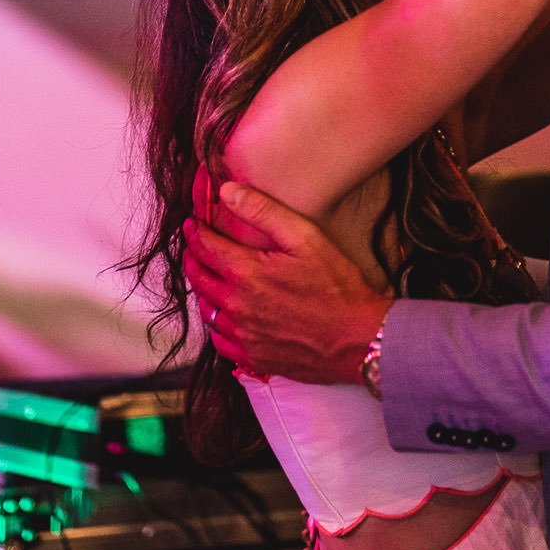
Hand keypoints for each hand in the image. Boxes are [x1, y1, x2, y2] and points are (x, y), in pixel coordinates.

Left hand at [183, 180, 392, 385]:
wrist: (358, 339)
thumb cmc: (338, 288)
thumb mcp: (305, 238)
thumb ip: (264, 212)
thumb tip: (227, 191)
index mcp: (246, 274)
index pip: (206, 247)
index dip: (195, 232)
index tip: (192, 224)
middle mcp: (237, 306)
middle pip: (199, 278)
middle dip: (193, 258)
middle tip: (193, 247)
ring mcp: (244, 334)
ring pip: (207, 310)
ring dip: (203, 290)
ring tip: (207, 277)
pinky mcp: (254, 357)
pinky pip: (220, 341)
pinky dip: (216, 325)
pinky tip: (224, 317)